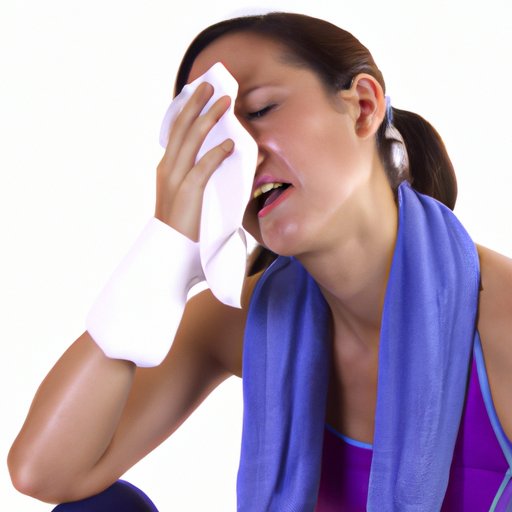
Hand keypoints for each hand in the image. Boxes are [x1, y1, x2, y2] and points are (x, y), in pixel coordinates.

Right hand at [155, 82, 233, 240]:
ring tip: (224, 102)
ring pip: (191, 141)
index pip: (175, 132)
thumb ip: (196, 177)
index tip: (196, 94)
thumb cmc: (182, 226)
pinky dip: (216, 153)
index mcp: (166, 169)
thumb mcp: (185, 196)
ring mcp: (176, 180)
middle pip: (182, 129)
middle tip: (209, 86)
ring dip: (209, 118)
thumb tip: (219, 160)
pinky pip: (203, 167)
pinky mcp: (188, 193)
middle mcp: (168, 169)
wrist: (170, 253)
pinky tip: (229, 143)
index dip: (186, 111)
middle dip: (196, 104)